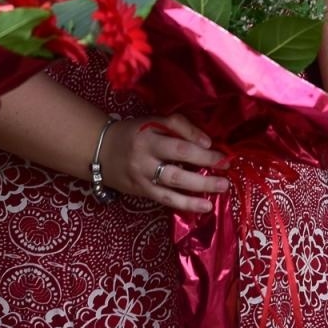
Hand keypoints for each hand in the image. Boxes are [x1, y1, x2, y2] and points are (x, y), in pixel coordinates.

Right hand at [102, 113, 228, 214]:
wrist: (100, 150)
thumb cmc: (134, 133)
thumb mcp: (153, 122)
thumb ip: (178, 126)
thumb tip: (207, 142)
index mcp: (149, 137)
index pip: (178, 142)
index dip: (199, 146)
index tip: (218, 149)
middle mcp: (145, 158)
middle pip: (177, 165)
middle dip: (204, 168)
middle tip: (226, 169)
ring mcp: (142, 177)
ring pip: (173, 185)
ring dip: (199, 189)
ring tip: (221, 188)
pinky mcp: (142, 192)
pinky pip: (166, 199)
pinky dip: (186, 203)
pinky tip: (204, 206)